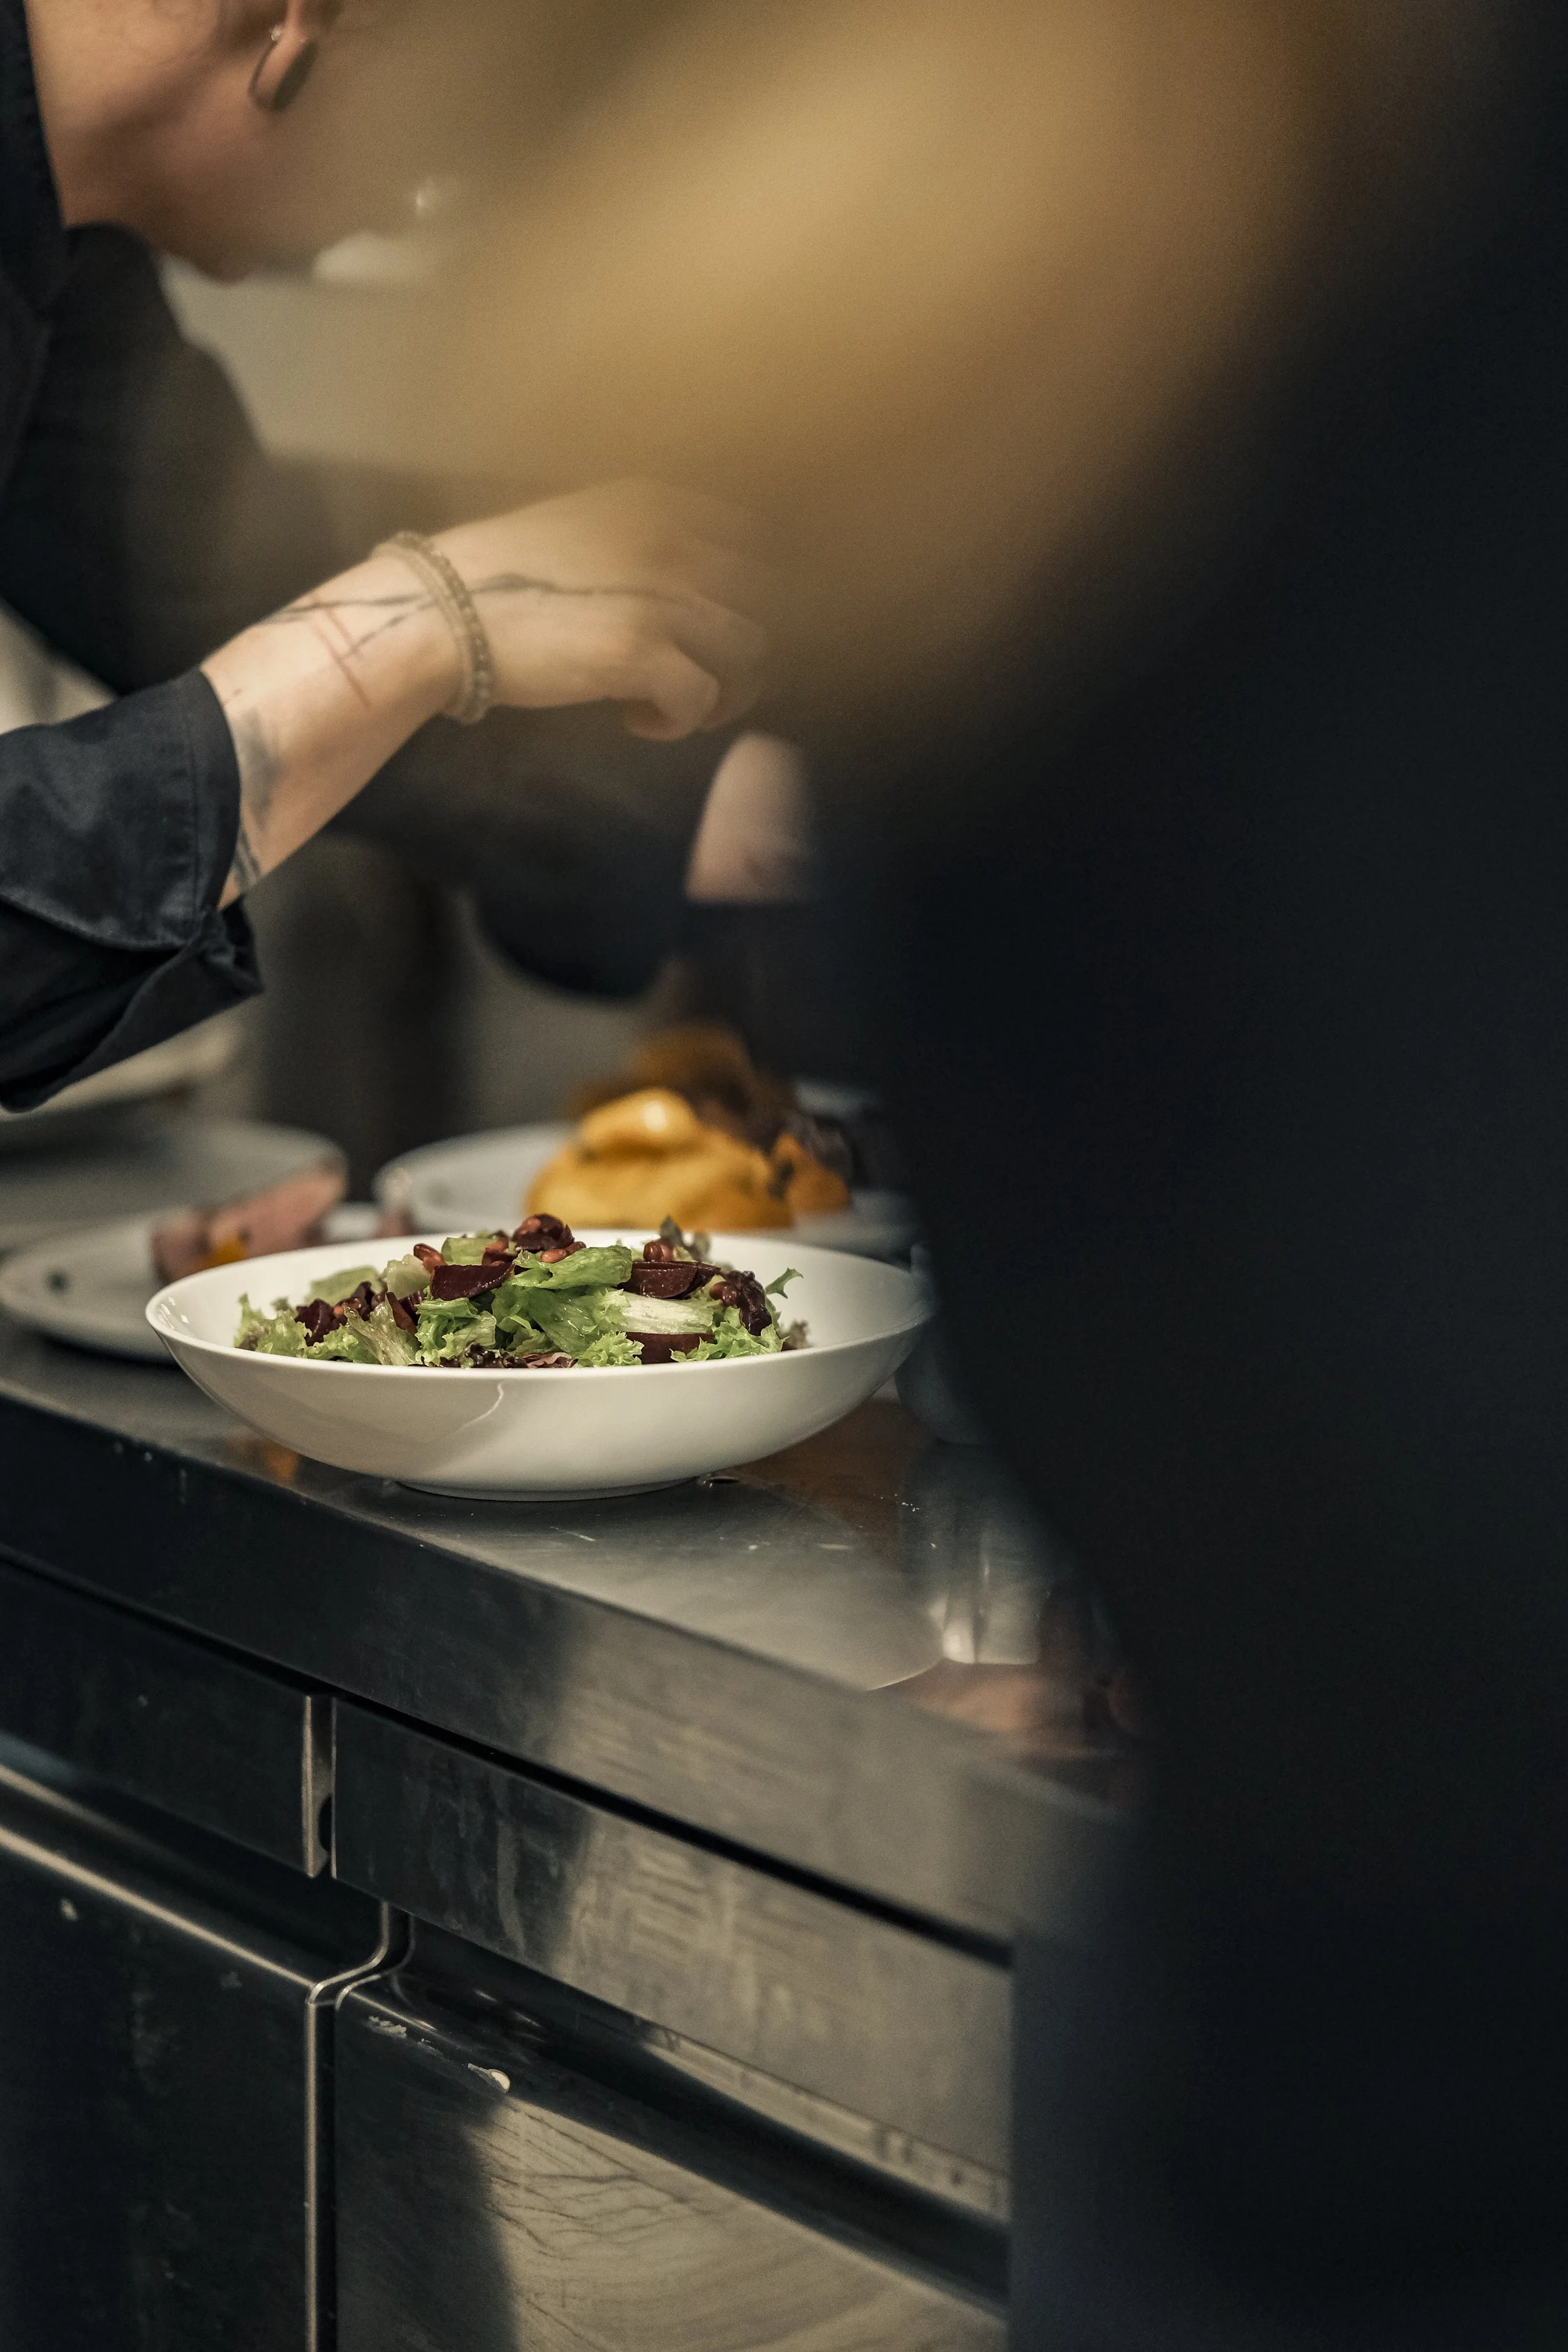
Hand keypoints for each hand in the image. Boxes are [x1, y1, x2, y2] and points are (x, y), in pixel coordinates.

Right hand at [433, 480, 769, 740]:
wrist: (441, 612)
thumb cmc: (502, 579)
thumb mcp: (585, 528)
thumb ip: (643, 543)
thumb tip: (693, 594)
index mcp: (660, 503)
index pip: (757, 541)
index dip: (749, 594)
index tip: (716, 629)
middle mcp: (673, 539)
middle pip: (769, 597)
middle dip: (744, 647)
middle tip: (705, 678)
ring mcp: (662, 595)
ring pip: (752, 651)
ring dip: (725, 691)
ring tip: (677, 705)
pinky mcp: (641, 652)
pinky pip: (702, 699)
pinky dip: (679, 722)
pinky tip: (637, 722)